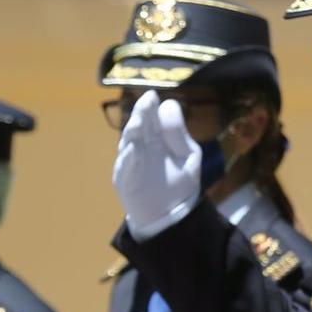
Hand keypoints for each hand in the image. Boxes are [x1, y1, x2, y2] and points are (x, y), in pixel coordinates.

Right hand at [111, 90, 201, 238]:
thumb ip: (178, 133)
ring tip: (139, 122)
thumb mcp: (187, 155)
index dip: (151, 107)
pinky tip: (132, 149)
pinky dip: (128, 158)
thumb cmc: (179, 182)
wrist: (170, 215)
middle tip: (147, 101)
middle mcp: (141, 145)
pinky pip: (125, 166)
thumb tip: (169, 103)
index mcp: (157, 137)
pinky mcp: (124, 179)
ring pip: (130, 143)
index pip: (152, 116)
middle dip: (142, 113)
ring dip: (134, 131)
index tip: (153, 96)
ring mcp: (131, 161)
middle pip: (140, 125)